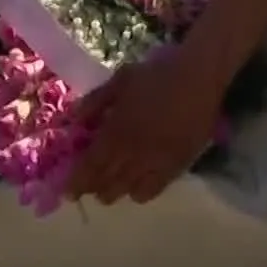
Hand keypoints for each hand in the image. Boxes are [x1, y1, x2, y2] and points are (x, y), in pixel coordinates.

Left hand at [65, 45, 228, 204]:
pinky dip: (140, 191)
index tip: (68, 191)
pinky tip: (136, 184)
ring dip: (115, 191)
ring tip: (112, 184)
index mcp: (117, 133)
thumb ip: (95, 102)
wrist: (199, 77)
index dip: (77, 182)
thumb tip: (74, 120)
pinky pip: (154, 190)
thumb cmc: (157, 75)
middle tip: (87, 183)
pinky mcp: (178, 167)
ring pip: (129, 191)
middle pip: (108, 185)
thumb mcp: (119, 81)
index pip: (91, 168)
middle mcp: (134, 155)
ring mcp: (157, 163)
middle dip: (94, 188)